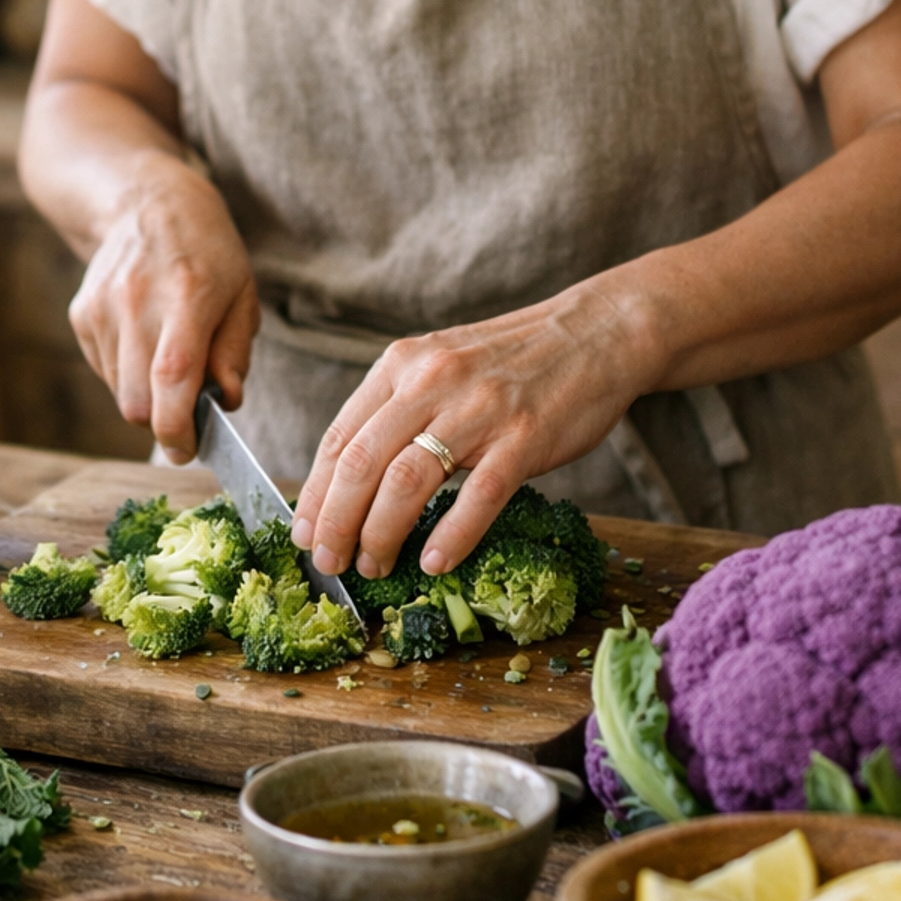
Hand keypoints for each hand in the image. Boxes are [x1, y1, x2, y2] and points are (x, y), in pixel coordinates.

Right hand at [68, 153, 259, 459]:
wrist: (145, 200)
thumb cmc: (207, 251)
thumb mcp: (242, 293)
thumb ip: (234, 351)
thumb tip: (225, 401)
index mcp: (187, 294)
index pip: (172, 377)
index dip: (178, 427)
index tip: (188, 449)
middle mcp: (137, 301)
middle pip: (136, 401)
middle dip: (163, 423)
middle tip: (187, 414)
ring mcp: (102, 307)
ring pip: (118, 393)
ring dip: (145, 397)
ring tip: (168, 362)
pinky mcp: (81, 313)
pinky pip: (103, 371)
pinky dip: (126, 375)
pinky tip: (144, 342)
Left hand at [289, 282, 656, 578]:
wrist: (594, 333)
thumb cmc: (512, 361)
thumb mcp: (440, 365)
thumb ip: (397, 408)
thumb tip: (350, 479)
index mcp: (402, 364)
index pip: (339, 437)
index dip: (316, 494)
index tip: (306, 534)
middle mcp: (431, 381)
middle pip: (361, 463)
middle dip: (337, 523)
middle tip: (331, 562)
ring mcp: (478, 410)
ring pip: (407, 481)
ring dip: (381, 534)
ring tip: (375, 566)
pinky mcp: (524, 438)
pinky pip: (477, 495)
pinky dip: (451, 535)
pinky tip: (433, 563)